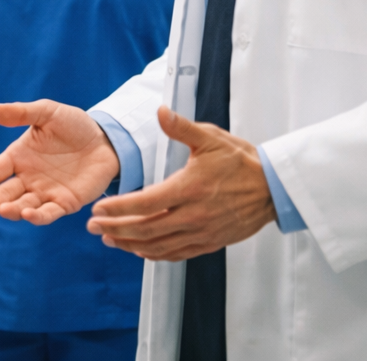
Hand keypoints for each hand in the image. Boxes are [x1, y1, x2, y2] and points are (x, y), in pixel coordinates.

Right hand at [0, 100, 120, 224]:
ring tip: (5, 210)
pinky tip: (29, 215)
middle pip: (7, 192)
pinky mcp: (65, 203)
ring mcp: (46, 192)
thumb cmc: (73, 124)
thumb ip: (20, 113)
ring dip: (14, 210)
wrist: (106, 139)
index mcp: (19, 157)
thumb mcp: (47, 113)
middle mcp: (28, 178)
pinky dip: (38, 216)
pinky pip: (49, 213)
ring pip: (25, 205)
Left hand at [86, 106, 274, 260]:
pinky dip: (155, 254)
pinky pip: (177, 254)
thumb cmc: (241, 161)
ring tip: (110, 239)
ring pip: (159, 246)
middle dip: (116, 229)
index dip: (118, 208)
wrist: (273, 189)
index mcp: (190, 188)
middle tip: (93, 227)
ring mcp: (202, 232)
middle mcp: (194, 215)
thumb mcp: (211, 138)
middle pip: (146, 229)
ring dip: (131, 245)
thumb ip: (182, 128)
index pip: (145, 203)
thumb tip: (160, 111)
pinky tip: (140, 250)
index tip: (98, 208)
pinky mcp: (210, 242)